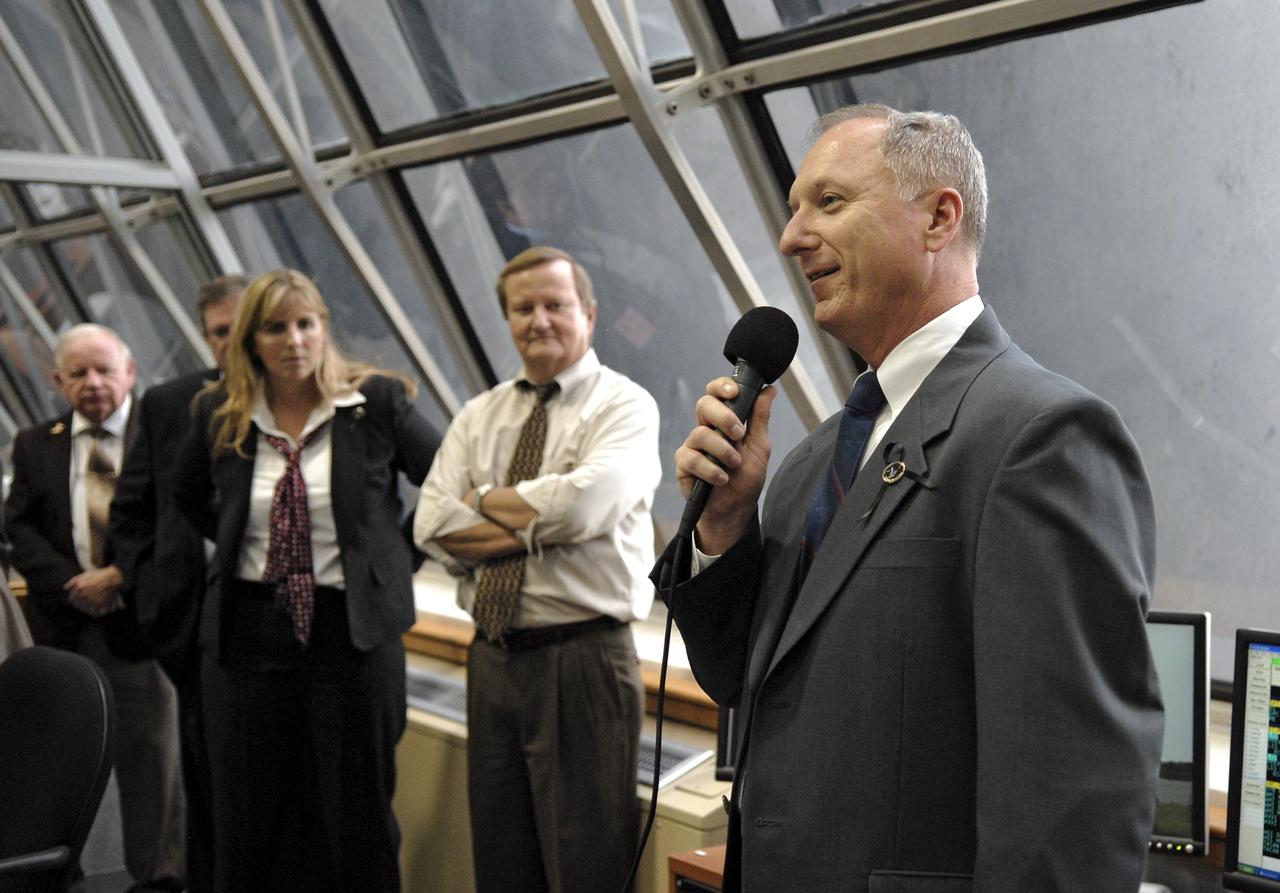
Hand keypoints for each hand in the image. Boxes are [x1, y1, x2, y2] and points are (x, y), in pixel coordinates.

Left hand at [65, 566, 124, 616]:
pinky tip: (93, 611)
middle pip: (77, 605)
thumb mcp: (84, 574)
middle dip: (79, 604)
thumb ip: (73, 581)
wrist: (113, 576)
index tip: (76, 599)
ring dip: (85, 610)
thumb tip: (65, 588)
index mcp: (80, 587)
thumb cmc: (98, 575)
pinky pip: (95, 612)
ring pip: (85, 610)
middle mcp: (85, 595)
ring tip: (87, 608)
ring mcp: (93, 600)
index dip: (73, 599)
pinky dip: (94, 613)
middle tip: (81, 604)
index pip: (72, 598)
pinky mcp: (102, 603)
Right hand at [674, 377, 776, 554]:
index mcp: (722, 421)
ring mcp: (692, 446)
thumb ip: (760, 419)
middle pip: (703, 405)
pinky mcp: (684, 465)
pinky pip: (692, 459)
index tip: (735, 392)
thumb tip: (769, 390)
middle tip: (739, 434)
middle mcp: (705, 430)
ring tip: (735, 465)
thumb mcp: (759, 447)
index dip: (721, 387)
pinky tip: (722, 479)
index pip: (715, 394)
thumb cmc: (746, 478)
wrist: (735, 510)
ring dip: (722, 450)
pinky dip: (711, 470)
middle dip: (723, 416)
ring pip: (700, 434)